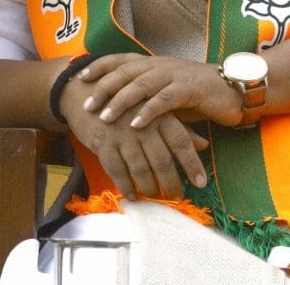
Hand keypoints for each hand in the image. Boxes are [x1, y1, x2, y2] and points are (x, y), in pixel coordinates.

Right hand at [60, 74, 208, 198]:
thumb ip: (179, 128)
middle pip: (162, 161)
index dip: (192, 164)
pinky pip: (117, 172)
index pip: (181, 142)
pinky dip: (126, 186)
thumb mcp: (154, 111)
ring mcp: (121, 135)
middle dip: (171, 183)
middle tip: (176, 196)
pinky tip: (133, 195)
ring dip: (149, 187)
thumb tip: (204, 145)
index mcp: (158, 114)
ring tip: (155, 195)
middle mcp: (142, 125)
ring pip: (140, 170)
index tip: (201, 183)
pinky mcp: (102, 144)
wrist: (85, 93)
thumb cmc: (126, 104)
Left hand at [76, 53, 243, 129]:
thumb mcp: (165, 90)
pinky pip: (164, 100)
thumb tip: (116, 106)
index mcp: (152, 63)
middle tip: (86, 103)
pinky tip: (135, 124)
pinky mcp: (189, 89)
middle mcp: (160, 65)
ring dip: (120, 101)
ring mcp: (174, 75)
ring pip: (141, 85)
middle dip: (103, 87)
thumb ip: (144, 94)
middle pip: (125, 72)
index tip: (80, 77)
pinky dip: (148, 112)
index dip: (99, 66)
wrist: (232, 89)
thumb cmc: (195, 93)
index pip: (120, 60)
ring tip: (104, 116)